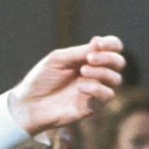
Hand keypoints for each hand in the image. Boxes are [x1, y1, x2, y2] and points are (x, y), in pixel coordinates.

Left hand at [7, 37, 124, 136]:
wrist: (30, 104)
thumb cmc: (41, 80)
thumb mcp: (58, 59)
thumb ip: (79, 52)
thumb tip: (98, 43)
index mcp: (88, 59)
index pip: (112, 48)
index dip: (111, 44)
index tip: (97, 43)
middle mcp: (95, 73)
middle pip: (119, 62)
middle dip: (108, 57)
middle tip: (89, 58)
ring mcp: (95, 90)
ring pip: (116, 79)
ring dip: (102, 72)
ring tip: (83, 71)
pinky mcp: (93, 106)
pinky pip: (107, 95)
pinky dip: (97, 88)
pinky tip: (80, 87)